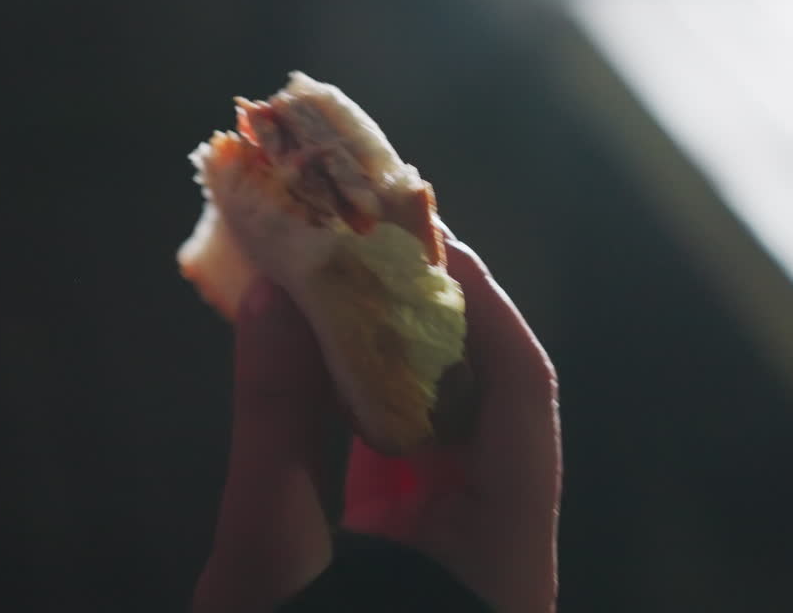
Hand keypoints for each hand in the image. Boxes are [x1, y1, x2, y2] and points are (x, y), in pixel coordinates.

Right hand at [193, 236, 560, 612]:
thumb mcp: (273, 546)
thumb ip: (275, 421)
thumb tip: (276, 298)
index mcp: (504, 555)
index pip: (519, 392)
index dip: (480, 305)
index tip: (429, 238)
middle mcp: (492, 536)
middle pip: (480, 395)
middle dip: (425, 314)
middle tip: (369, 243)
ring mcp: (447, 538)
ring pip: (435, 416)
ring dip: (387, 348)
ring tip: (339, 280)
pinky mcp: (402, 538)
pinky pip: (393, 447)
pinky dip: (357, 395)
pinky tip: (318, 351)